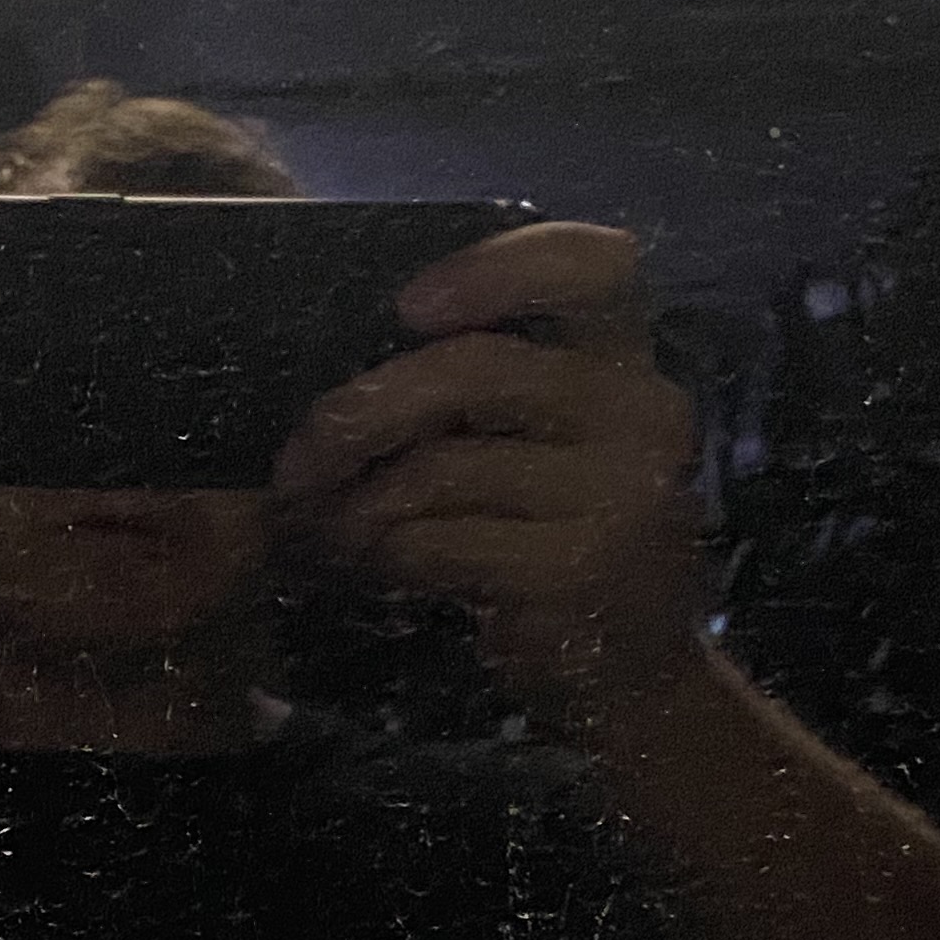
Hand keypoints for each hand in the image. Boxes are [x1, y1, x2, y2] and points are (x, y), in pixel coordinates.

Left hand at [269, 222, 708, 722]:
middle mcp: (642, 411)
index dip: (494, 269)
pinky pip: (436, 543)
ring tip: (317, 524)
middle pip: (471, 370)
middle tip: (298, 463)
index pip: (590, 264)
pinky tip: (364, 567)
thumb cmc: (562, 537)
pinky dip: (380, 556)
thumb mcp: (545, 445)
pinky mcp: (579, 570)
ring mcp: (619, 494)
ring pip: (438, 468)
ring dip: (352, 503)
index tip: (408, 307)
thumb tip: (334, 362)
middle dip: (359, 413)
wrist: (638, 675)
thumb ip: (481, 386)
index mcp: (628, 358)